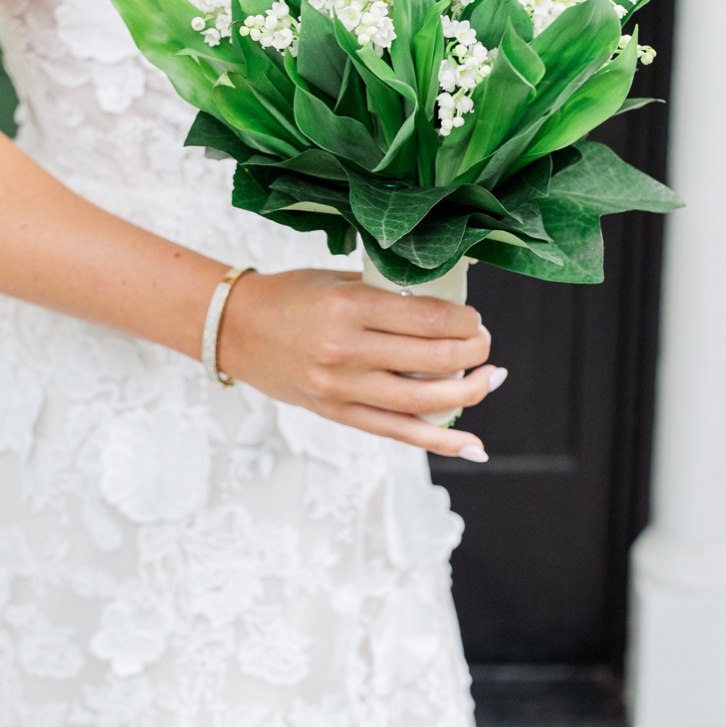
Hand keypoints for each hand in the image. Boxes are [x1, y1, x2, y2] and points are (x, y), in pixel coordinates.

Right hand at [215, 268, 505, 460]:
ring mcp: (343, 389)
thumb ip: (389, 293)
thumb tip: (447, 302)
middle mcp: (348, 352)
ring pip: (425, 401)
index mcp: (350, 308)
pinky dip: (441, 441)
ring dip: (469, 391)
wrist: (236, 330)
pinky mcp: (338, 414)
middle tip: (484, 343)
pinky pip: (400, 432)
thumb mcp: (340, 281)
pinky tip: (474, 444)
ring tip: (489, 379)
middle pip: (436, 359)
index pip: (430, 318)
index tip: (474, 318)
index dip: (466, 320)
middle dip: (474, 351)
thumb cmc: (291, 297)